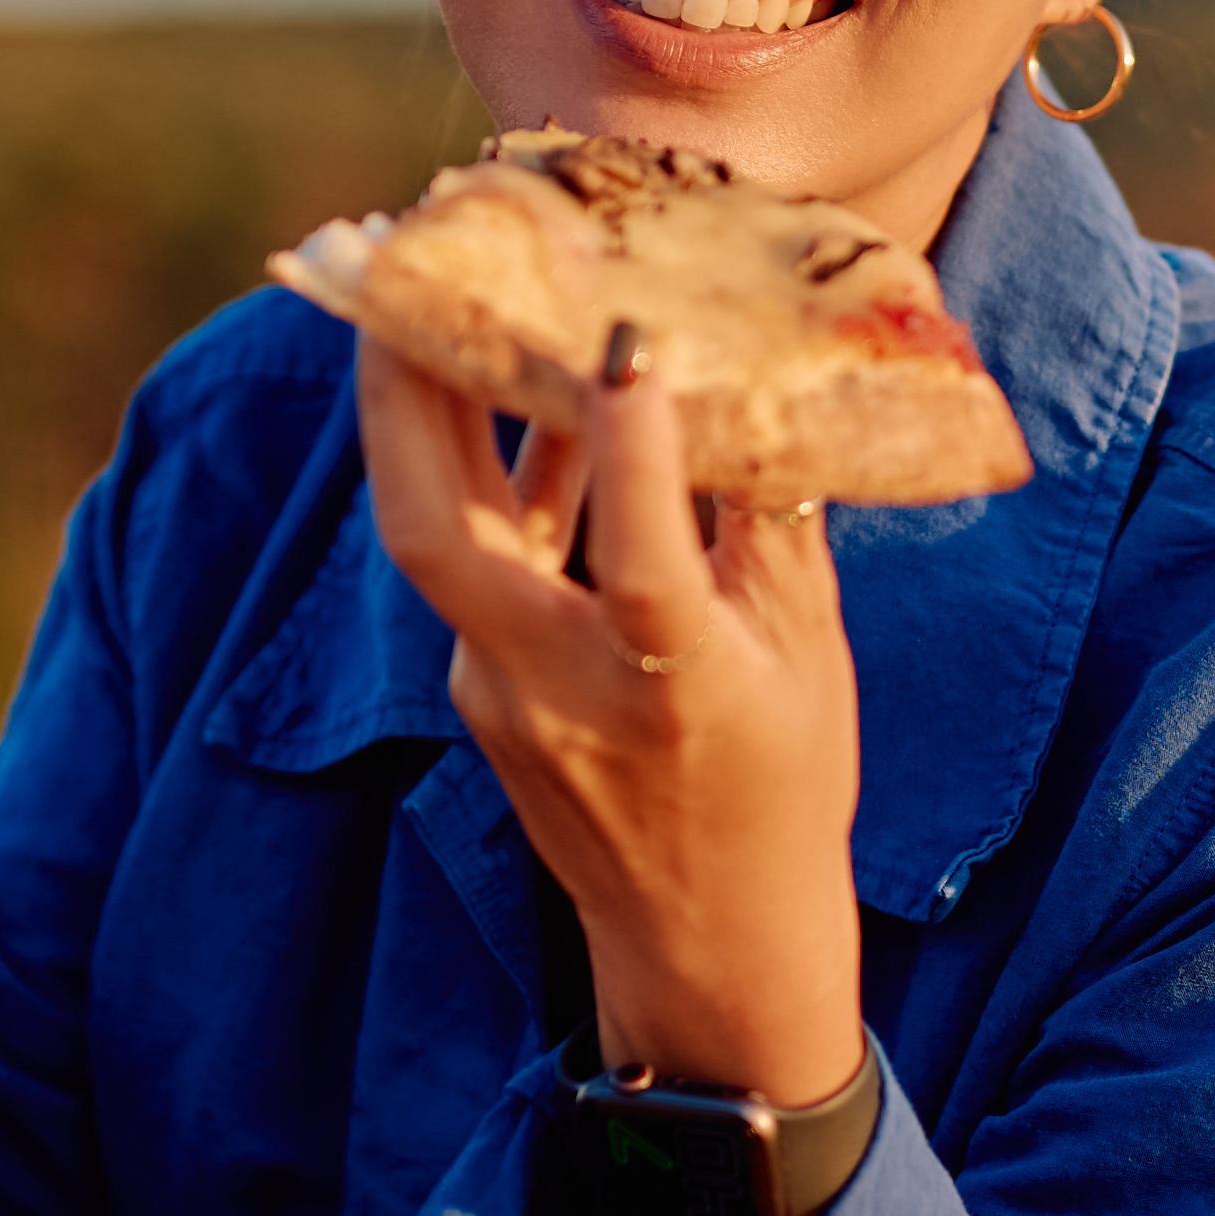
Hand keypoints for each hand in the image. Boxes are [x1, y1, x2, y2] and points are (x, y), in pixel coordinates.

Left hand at [357, 329, 863, 1106]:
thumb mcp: (811, 654)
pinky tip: (526, 387)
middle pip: (436, 535)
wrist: (707, 948)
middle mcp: (564, 693)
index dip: (630, 451)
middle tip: (403, 267)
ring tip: (431, 285)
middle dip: (403, 394)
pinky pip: (478, 557)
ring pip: (438, 534)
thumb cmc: (785, 791)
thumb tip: (753, 379)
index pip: (638, 564)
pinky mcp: (485, 693)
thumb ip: (773, 522)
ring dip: (425, 411)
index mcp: (676, 691)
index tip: (631, 337)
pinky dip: (495, 468)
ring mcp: (503, 695)